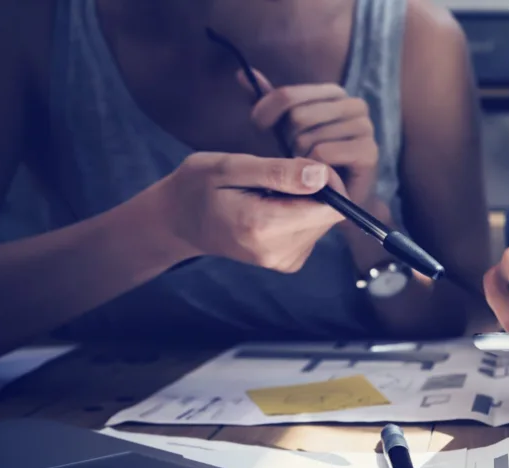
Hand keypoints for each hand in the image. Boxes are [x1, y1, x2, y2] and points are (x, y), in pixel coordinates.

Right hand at [140, 152, 345, 272]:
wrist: (178, 221)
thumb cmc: (199, 186)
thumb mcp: (231, 167)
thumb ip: (279, 172)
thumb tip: (321, 176)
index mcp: (263, 227)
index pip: (329, 208)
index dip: (328, 181)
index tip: (304, 164)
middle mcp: (278, 252)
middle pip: (329, 216)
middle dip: (316, 190)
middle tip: (279, 176)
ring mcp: (283, 262)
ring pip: (323, 223)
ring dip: (306, 201)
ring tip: (270, 192)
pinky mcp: (288, 262)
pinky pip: (312, 230)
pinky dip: (300, 214)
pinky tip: (272, 206)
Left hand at [238, 70, 378, 205]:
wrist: (336, 202)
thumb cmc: (307, 162)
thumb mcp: (283, 129)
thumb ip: (267, 102)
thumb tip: (241, 73)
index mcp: (334, 93)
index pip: (288, 95)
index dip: (265, 111)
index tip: (258, 127)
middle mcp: (355, 105)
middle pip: (297, 117)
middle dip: (287, 142)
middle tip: (295, 157)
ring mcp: (365, 128)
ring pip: (308, 138)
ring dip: (299, 160)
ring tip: (307, 169)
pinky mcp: (369, 152)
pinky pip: (323, 154)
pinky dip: (312, 170)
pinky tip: (317, 178)